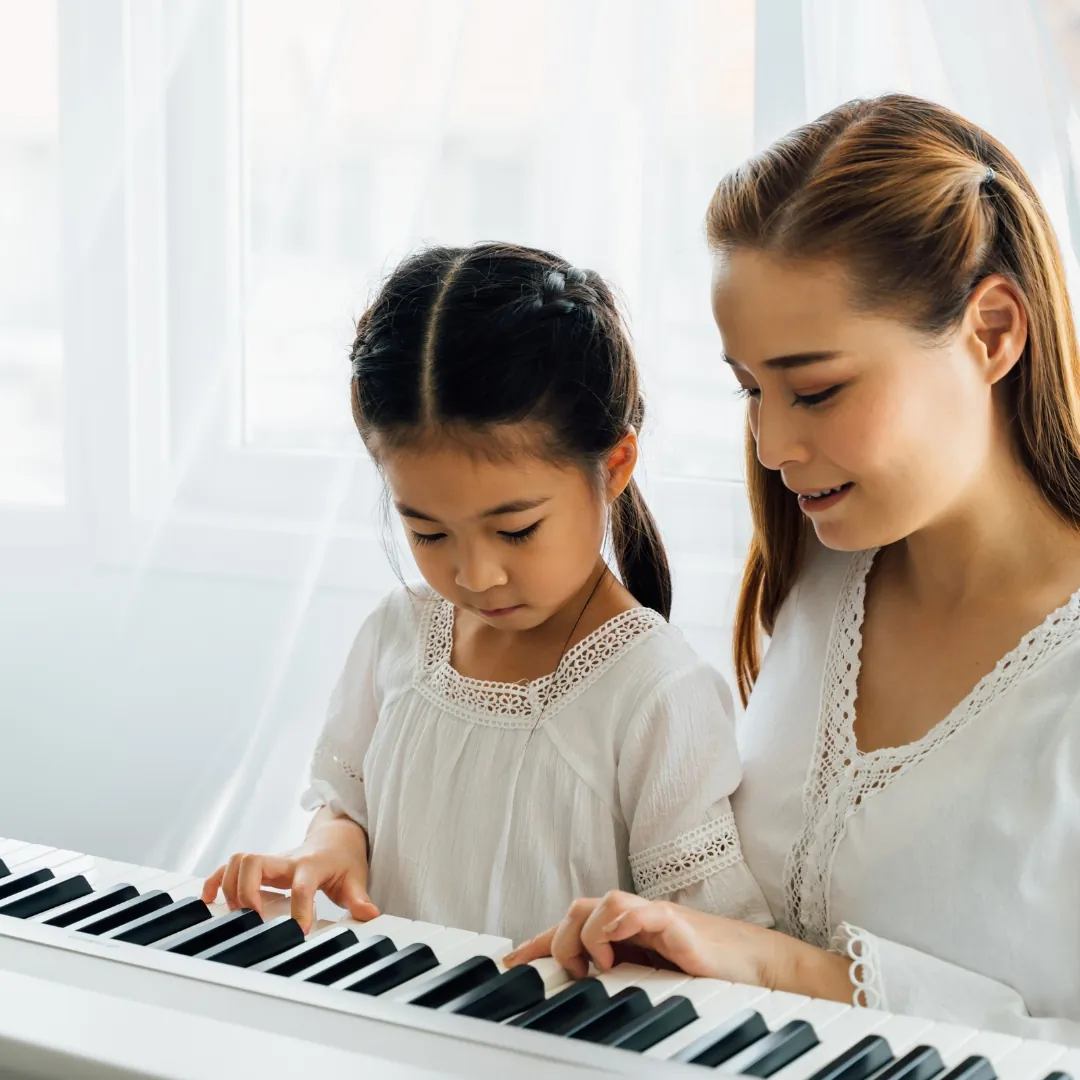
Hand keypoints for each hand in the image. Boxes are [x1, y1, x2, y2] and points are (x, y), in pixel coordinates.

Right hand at [200, 814, 377, 933]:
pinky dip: (215, 881)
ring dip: (230, 887)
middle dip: (246, 891)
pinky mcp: (259, 865)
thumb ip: (359, 898)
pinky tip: (210, 901)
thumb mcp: (356, 878)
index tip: (297, 932)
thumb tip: (370, 916)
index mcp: (312, 865)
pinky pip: (229, 867)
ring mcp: (271, 861)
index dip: (298, 908)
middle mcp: (286, 860)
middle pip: (255, 862)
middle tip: (252, 919)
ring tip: (236, 915)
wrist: (336, 835)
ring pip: (239, 860)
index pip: (301, 885)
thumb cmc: (344, 859)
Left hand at [504, 891, 790, 988]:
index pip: (567, 933)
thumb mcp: (654, 984)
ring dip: (583, 936)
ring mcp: (650, 917)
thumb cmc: (708, 975)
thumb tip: (585, 1000)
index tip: (505, 968)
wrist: (760, 969)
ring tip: (595, 966)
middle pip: (573, 912)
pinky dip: (614, 923)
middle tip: (569, 976)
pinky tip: (616, 948)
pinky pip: (631, 908)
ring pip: (594, 905)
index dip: (534, 947)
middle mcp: (631, 923)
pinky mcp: (672, 922)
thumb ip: (620, 986)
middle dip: (556, 942)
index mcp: (622, 938)